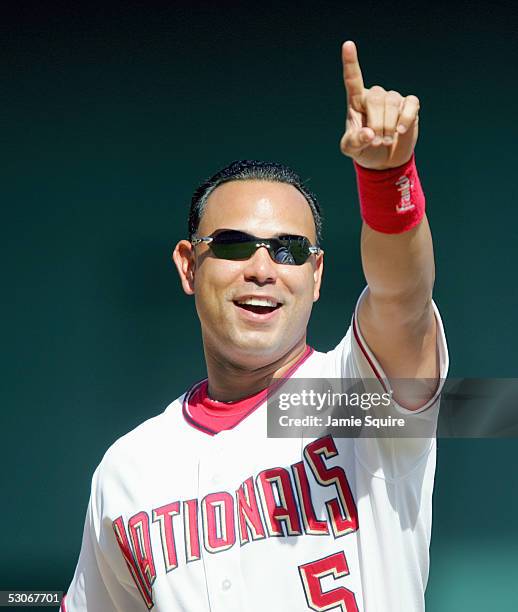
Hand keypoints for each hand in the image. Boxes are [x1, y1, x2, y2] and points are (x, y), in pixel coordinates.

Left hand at [339, 41, 419, 169]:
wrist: (385, 160)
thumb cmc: (364, 150)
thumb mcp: (352, 150)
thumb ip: (355, 142)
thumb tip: (369, 133)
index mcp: (356, 102)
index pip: (352, 79)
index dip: (350, 62)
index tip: (347, 45)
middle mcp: (375, 96)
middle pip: (376, 98)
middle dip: (377, 123)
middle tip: (377, 141)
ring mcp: (393, 99)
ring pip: (393, 102)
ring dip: (389, 125)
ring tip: (385, 140)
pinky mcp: (409, 105)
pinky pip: (410, 104)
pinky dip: (406, 119)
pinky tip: (400, 130)